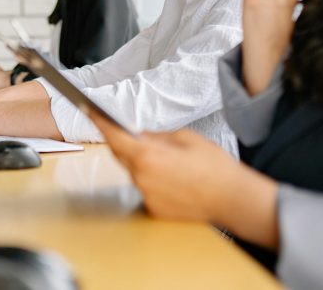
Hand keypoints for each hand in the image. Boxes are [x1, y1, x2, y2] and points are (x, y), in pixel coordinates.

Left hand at [91, 114, 279, 248]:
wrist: (234, 200)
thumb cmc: (215, 167)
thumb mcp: (187, 138)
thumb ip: (158, 136)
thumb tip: (139, 135)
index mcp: (149, 157)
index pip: (115, 137)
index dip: (100, 123)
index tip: (89, 111)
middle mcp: (142, 179)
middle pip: (122, 156)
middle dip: (126, 144)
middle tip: (142, 137)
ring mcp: (147, 197)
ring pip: (135, 173)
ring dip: (143, 164)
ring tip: (171, 162)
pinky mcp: (154, 210)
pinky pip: (146, 189)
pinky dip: (153, 181)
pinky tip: (175, 180)